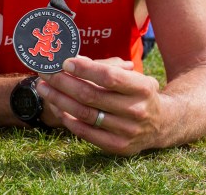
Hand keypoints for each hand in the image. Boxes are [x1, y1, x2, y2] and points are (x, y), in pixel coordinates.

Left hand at [37, 55, 162, 154]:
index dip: (84, 69)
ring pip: (84, 113)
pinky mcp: (118, 146)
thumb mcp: (132, 76)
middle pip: (90, 95)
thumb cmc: (138, 93)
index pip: (109, 77)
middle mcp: (137, 110)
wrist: (162, 123)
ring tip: (43, 87)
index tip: (64, 61)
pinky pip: (85, 132)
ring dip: (58, 99)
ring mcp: (128, 131)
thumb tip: (73, 59)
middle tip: (45, 72)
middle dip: (62, 82)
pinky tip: (56, 107)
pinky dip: (67, 119)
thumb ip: (106, 67)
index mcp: (142, 88)